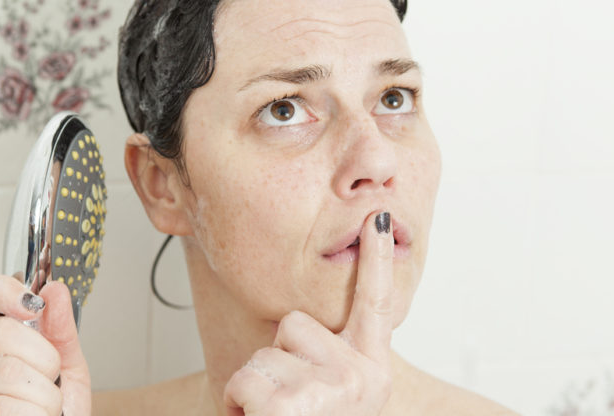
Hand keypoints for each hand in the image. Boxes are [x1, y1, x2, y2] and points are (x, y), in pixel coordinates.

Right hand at [0, 275, 91, 414]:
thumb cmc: (53, 411)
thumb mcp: (66, 365)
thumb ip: (61, 328)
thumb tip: (54, 290)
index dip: (1, 290)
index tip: (34, 304)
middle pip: (2, 332)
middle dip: (45, 359)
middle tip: (50, 381)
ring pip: (9, 372)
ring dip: (45, 396)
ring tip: (43, 408)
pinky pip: (3, 407)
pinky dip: (34, 415)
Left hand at [224, 212, 394, 415]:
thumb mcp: (335, 398)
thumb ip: (331, 359)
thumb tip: (303, 323)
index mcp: (372, 369)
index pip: (375, 304)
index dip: (375, 258)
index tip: (374, 218)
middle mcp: (362, 377)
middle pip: (291, 325)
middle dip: (276, 362)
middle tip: (292, 408)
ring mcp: (331, 392)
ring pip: (262, 356)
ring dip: (256, 391)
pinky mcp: (293, 408)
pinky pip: (242, 383)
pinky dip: (238, 408)